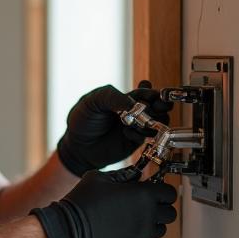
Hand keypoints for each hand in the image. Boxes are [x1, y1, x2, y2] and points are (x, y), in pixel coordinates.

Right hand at [31, 169, 177, 237]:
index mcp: (143, 195)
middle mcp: (148, 217)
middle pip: (170, 213)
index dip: (161, 191)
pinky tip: (123, 236)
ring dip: (149, 226)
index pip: (169, 192)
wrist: (67, 234)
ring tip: (129, 223)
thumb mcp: (99, 178)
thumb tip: (135, 177)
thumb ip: (123, 176)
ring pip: (159, 231)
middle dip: (159, 209)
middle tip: (143, 208)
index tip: (155, 192)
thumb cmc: (80, 205)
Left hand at [56, 81, 172, 176]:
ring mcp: (137, 127)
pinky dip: (141, 134)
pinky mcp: (136, 142)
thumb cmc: (83, 120)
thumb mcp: (93, 101)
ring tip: (134, 122)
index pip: (147, 92)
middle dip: (161, 105)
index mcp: (126, 98)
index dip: (153, 93)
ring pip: (159, 122)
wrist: (77, 146)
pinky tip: (126, 133)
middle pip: (160, 106)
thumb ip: (113, 97)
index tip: (150, 94)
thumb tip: (134, 103)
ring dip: (151, 120)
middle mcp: (135, 112)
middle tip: (154, 108)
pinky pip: (148, 137)